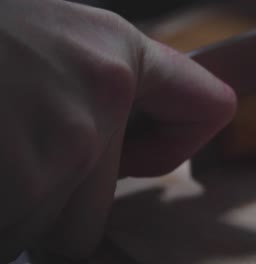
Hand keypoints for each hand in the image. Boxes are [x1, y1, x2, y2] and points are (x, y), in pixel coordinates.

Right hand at [0, 0, 235, 261]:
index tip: (153, 149)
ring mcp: (66, 144)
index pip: (204, 106)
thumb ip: (97, 89)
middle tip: (14, 146)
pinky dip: (3, 215)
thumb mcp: (47, 45)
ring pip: (61, 226)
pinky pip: (21, 235)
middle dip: (63, 194)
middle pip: (108, 198)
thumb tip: (137, 141)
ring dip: (19, 207)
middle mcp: (103, 94)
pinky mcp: (25, 189)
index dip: (181, 137)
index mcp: (114, 52)